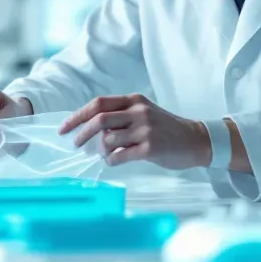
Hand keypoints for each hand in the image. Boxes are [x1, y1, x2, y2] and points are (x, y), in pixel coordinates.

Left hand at [60, 94, 208, 169]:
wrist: (196, 140)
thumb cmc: (166, 129)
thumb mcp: (144, 113)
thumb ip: (120, 117)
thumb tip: (90, 129)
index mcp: (134, 100)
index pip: (98, 103)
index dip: (78, 115)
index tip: (64, 128)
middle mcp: (138, 111)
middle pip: (99, 119)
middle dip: (81, 133)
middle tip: (75, 144)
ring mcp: (145, 129)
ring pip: (108, 140)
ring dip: (100, 150)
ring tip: (106, 154)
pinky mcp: (150, 148)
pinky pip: (120, 156)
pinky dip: (111, 160)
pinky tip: (114, 161)